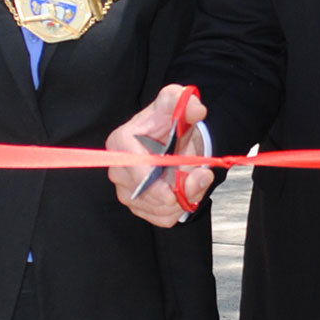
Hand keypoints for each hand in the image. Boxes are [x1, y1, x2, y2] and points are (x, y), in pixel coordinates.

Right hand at [106, 84, 211, 227]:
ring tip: (196, 177)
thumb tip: (196, 109)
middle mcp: (118, 170)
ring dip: (183, 198)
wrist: (174, 140)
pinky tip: (186, 190)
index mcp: (120, 142)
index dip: (151, 181)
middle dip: (177, 190)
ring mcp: (127, 191)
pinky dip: (180, 209)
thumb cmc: (168, 122)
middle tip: (201, 176)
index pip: (130, 167)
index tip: (171, 189)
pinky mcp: (140, 207)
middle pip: (144, 192)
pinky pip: (163, 217)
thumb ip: (184, 101)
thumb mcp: (175, 102)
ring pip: (158, 207)